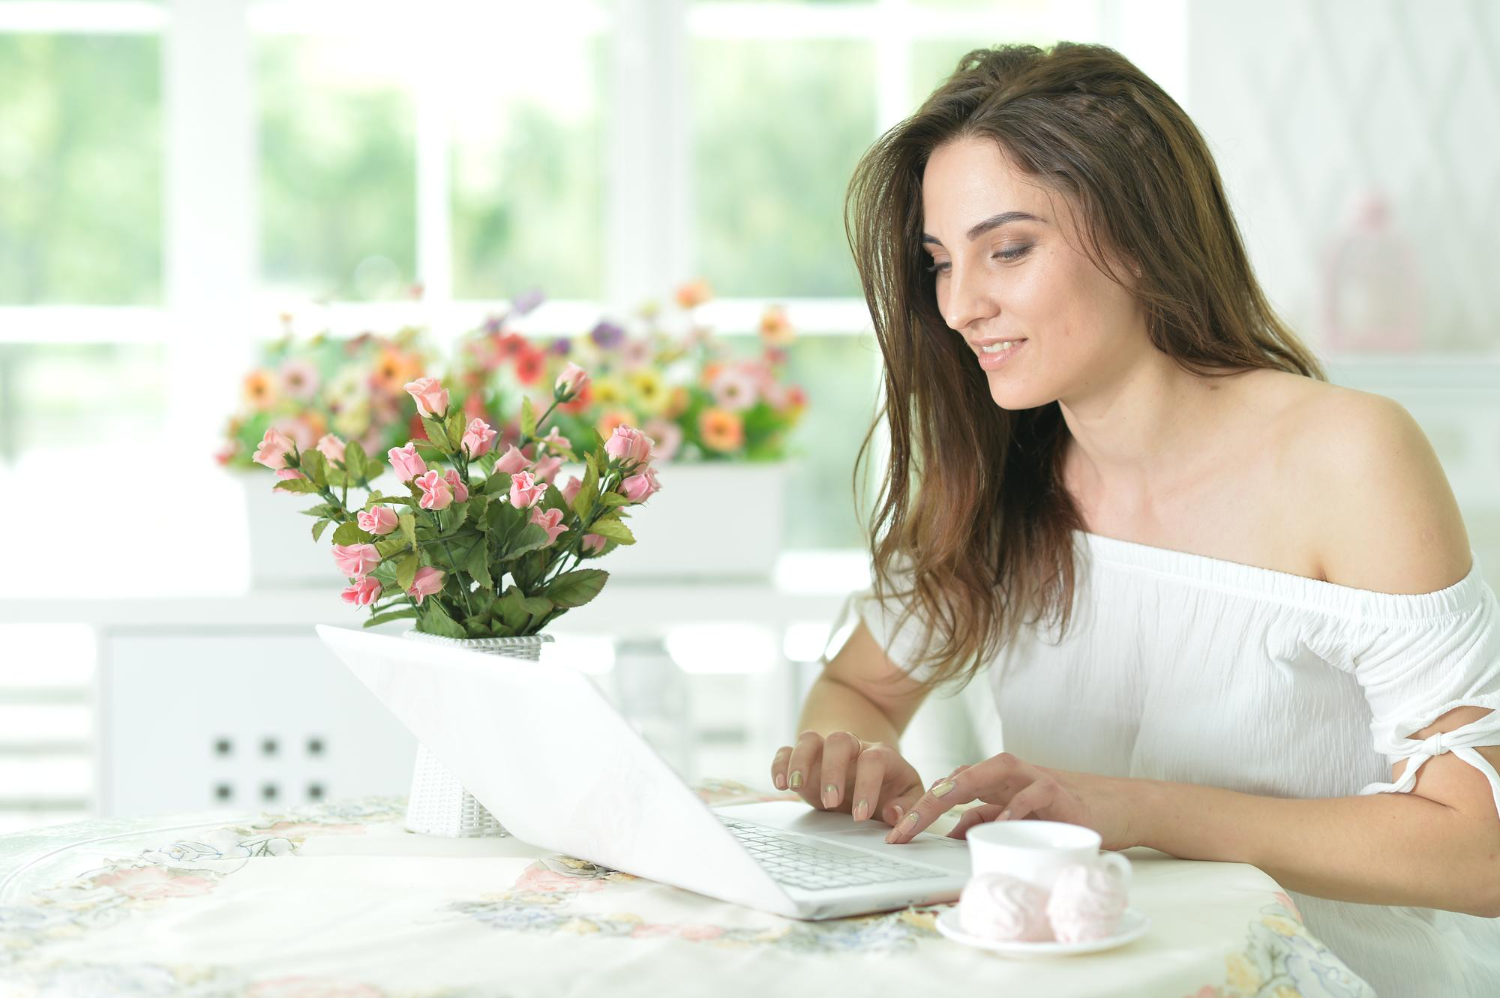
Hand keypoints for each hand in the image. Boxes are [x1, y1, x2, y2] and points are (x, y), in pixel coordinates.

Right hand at [770, 731, 925, 825]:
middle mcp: (852, 748)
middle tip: (831, 803)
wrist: (874, 785)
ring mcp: (826, 752)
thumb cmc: (892, 793)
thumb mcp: (909, 800)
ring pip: (809, 739)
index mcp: (881, 755)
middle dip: (832, 770)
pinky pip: (787, 751)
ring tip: (796, 788)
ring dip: (800, 762)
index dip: (866, 786)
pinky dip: (780, 764)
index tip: (860, 817)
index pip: (873, 760)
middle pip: (839, 740)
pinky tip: (780, 785)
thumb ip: (908, 808)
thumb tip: (892, 813)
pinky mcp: (806, 761)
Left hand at [883, 752, 1138, 849]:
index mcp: (995, 783)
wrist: (1120, 809)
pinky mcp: (1059, 790)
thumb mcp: (1018, 820)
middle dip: (926, 804)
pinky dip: (1015, 806)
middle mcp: (1009, 774)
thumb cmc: (1064, 815)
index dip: (919, 811)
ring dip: (958, 793)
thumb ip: (985, 820)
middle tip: (901, 830)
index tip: (895, 837)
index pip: (948, 790)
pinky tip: (1001, 820)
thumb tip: (948, 835)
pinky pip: (1032, 794)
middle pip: (958, 780)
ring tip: (931, 813)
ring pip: (988, 775)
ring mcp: (1033, 778)